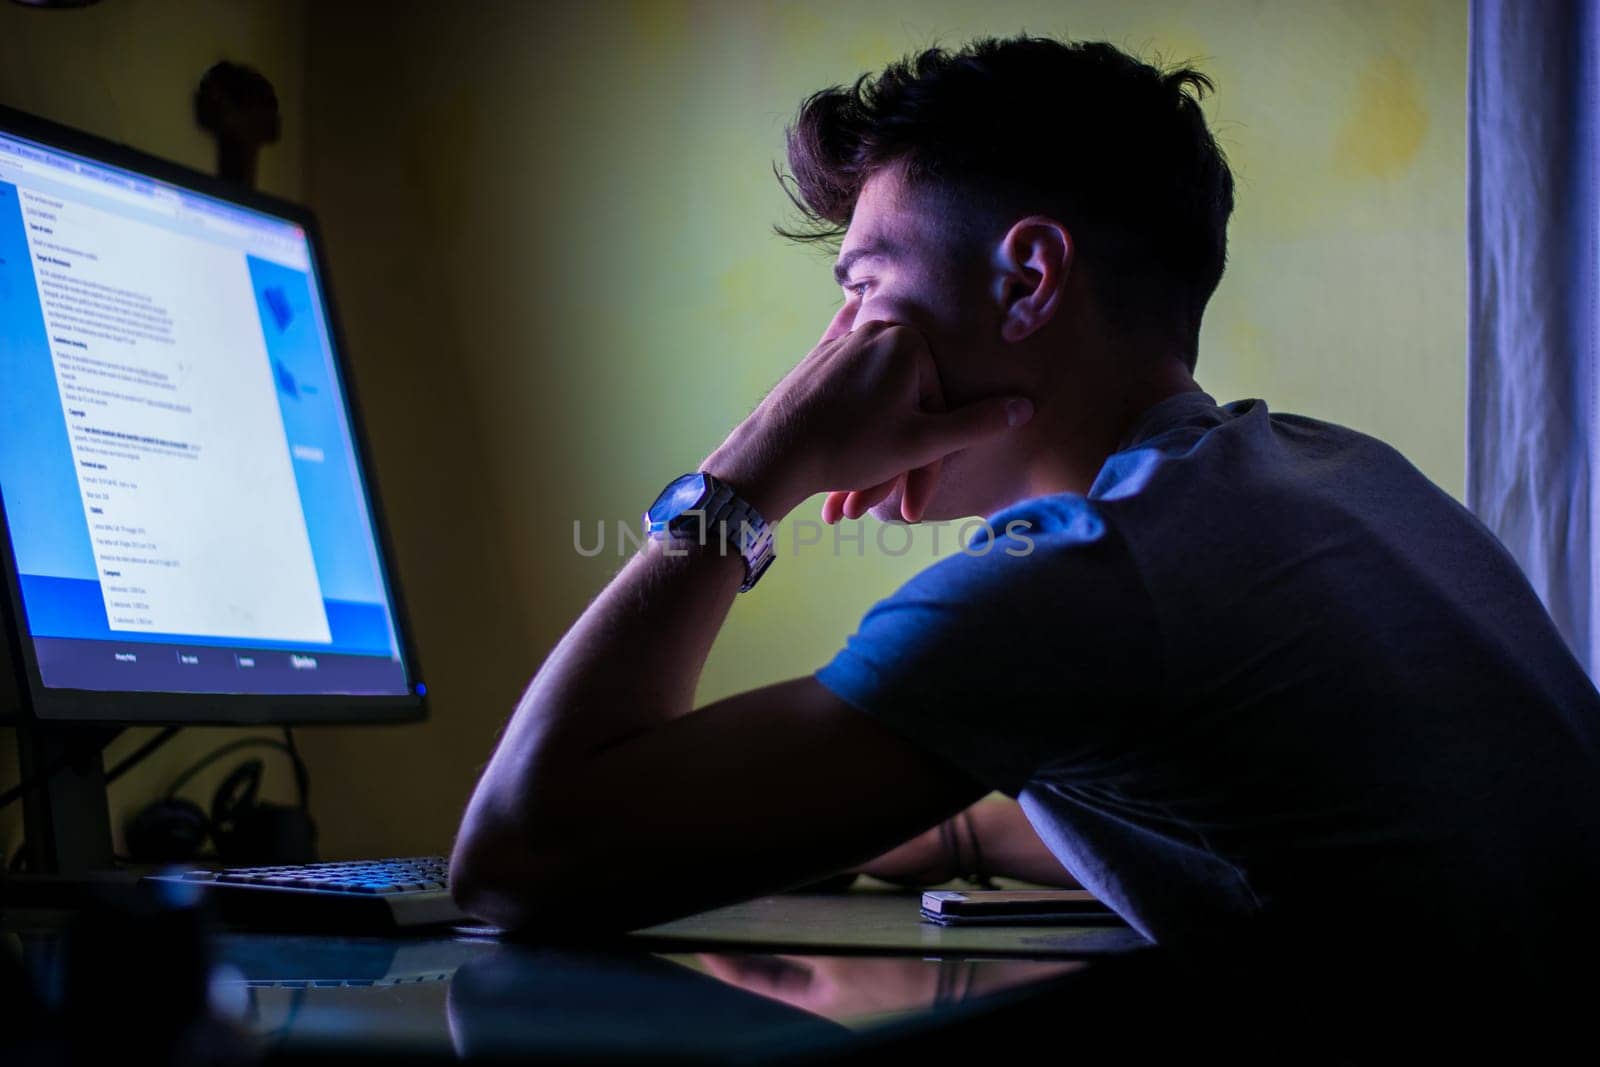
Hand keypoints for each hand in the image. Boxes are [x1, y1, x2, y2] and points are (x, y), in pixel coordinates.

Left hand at [703, 320, 1032, 522]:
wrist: (770, 452)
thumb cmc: (848, 447)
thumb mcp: (922, 442)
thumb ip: (976, 423)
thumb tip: (1025, 407)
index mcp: (909, 341)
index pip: (938, 408)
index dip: (928, 464)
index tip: (909, 508)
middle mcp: (875, 331)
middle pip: (907, 406)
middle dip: (897, 464)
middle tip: (875, 511)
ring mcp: (841, 343)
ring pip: (876, 406)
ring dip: (872, 455)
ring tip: (845, 500)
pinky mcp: (815, 361)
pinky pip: (848, 397)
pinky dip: (850, 430)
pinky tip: (841, 447)